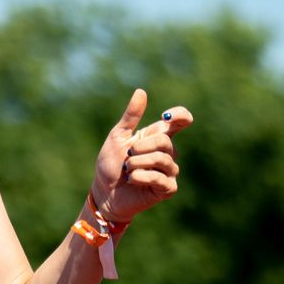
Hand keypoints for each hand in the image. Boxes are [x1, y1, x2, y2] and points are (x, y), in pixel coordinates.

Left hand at [90, 89, 193, 226]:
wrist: (104, 192)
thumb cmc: (110, 164)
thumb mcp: (118, 137)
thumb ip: (131, 116)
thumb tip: (141, 91)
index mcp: (157, 137)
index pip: (179, 121)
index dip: (180, 115)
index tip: (168, 116)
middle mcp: (167, 153)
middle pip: (165, 141)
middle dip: (141, 148)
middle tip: (127, 157)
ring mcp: (169, 171)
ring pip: (162, 160)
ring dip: (137, 164)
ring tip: (126, 170)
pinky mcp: (167, 189)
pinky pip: (160, 179)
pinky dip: (141, 177)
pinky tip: (131, 180)